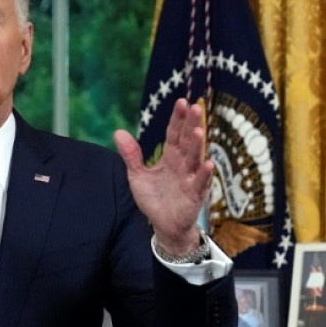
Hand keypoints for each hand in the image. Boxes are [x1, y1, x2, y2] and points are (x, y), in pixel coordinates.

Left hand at [113, 98, 211, 254]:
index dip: (177, 119)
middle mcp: (183, 164)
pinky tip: (207, 164)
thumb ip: (131, 155)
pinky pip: (200, 183)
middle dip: (191, 125)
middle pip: (187, 141)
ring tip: (198, 131)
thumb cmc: (154, 198)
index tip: (181, 101)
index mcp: (170, 157)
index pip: (174, 134)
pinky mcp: (194, 195)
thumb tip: (118, 132)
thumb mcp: (137, 176)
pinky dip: (204, 174)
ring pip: (194, 159)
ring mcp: (190, 178)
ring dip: (197, 146)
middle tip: (195, 107)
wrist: (163, 225)